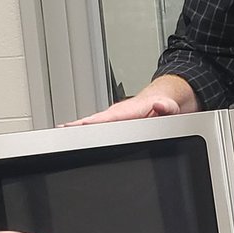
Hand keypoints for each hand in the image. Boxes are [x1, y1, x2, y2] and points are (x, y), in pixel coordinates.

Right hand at [64, 92, 180, 125]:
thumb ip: (167, 107)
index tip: (80, 125)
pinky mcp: (114, 122)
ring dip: (77, 127)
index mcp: (129, 111)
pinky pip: (97, 126)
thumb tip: (160, 105)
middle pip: (95, 120)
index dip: (94, 122)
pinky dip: (83, 128)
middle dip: (78, 125)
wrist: (165, 99)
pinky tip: (73, 133)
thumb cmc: (165, 104)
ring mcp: (114, 118)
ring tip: (62, 132)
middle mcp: (118, 113)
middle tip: (62, 130)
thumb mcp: (171, 106)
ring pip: (93, 122)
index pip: (109, 118)